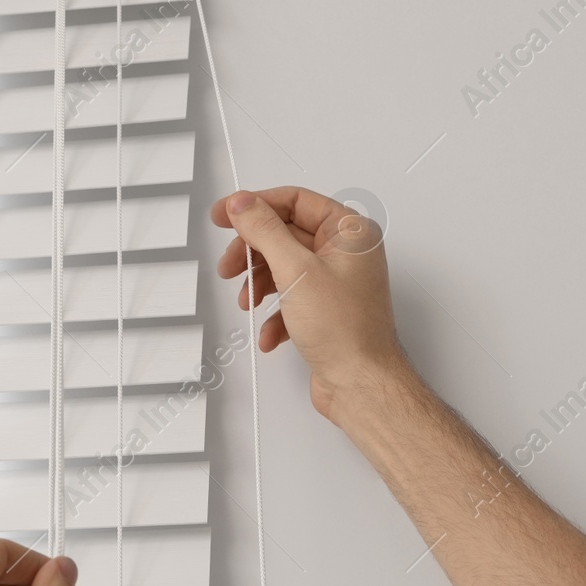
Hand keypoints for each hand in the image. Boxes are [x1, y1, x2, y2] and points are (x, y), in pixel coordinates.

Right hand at [213, 186, 412, 423]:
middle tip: (230, 266)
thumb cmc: (345, 331)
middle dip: (254, 253)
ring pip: (285, 268)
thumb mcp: (295, 270)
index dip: (256, 205)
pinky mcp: (327, 309)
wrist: (360, 384)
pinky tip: (270, 333)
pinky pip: (292, 298)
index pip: (295, 201)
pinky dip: (276, 314)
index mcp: (349, 232)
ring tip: (248, 302)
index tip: (226, 214)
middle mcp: (346, 253)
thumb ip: (265, 231)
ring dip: (260, 285)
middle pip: (285, 235)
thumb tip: (243, 203)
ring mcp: (337, 282)